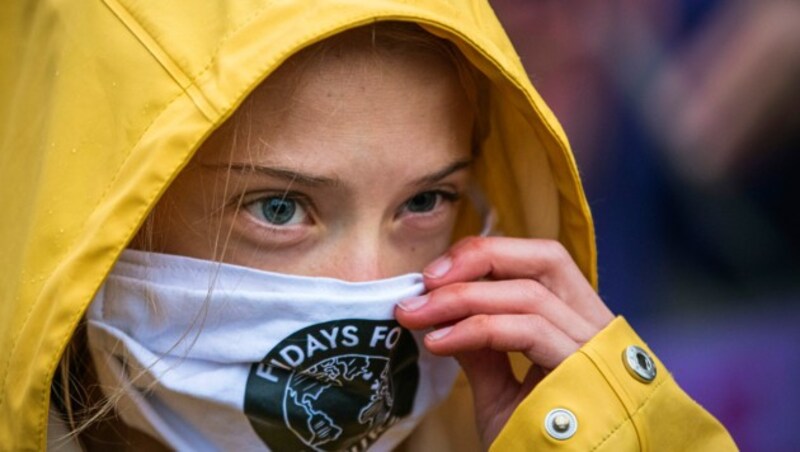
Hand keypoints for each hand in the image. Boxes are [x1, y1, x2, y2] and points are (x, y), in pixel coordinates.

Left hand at [395, 236, 613, 445]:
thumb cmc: (537, 444)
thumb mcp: (500, 391)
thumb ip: (481, 350)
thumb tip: (443, 312)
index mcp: (577, 322)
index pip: (538, 261)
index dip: (486, 255)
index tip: (433, 274)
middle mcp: (594, 326)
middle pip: (544, 259)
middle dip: (479, 258)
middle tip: (427, 279)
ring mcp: (593, 347)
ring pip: (528, 293)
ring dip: (461, 297)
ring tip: (417, 314)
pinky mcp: (585, 371)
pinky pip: (528, 330)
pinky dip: (476, 328)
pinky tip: (440, 341)